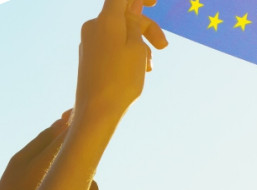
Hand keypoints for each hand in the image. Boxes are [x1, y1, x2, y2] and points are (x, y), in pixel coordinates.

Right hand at [0, 114, 99, 189]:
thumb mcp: (19, 162)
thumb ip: (43, 140)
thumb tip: (62, 121)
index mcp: (59, 163)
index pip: (75, 136)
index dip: (76, 122)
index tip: (74, 112)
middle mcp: (81, 177)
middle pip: (83, 155)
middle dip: (74, 150)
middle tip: (61, 150)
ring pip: (85, 172)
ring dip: (74, 173)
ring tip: (51, 187)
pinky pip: (88, 189)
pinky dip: (77, 189)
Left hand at [73, 0, 166, 127]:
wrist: (97, 109)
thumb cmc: (120, 80)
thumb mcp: (136, 49)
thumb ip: (135, 25)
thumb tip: (132, 9)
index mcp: (106, 20)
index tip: (155, 2)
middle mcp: (94, 26)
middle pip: (124, 16)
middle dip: (147, 28)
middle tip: (163, 47)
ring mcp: (90, 41)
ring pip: (121, 34)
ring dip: (140, 46)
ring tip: (149, 67)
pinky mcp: (90, 56)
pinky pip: (113, 46)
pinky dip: (128, 54)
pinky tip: (137, 71)